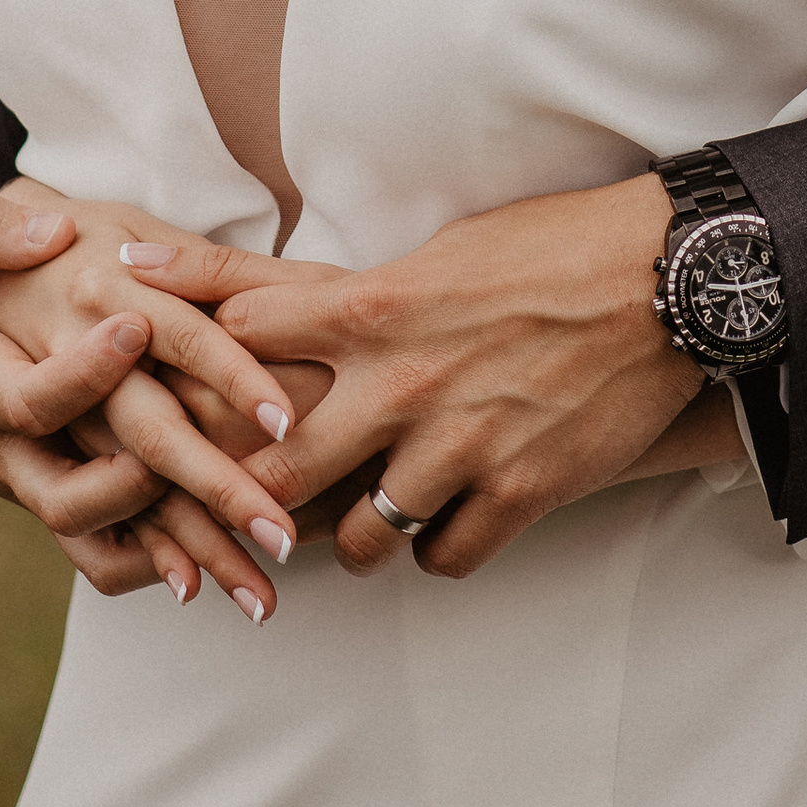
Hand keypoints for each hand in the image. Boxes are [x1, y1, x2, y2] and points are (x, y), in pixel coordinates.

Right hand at [0, 194, 302, 618]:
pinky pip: (102, 546)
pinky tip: (224, 570)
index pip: (32, 395)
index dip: (81, 371)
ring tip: (270, 559)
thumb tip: (51, 229)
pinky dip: (159, 559)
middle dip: (186, 493)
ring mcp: (36, 474)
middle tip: (268, 506)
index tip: (137, 326)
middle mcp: (10, 445)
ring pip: (107, 530)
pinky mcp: (56, 483)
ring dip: (193, 547)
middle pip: (91, 491)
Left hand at [124, 174, 693, 580]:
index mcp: (371, 311)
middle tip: (230, 508)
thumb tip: (306, 307)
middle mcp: (398, 388)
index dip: (184, 353)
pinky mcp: (516, 495)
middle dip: (242, 496)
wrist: (664, 280)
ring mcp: (457, 450)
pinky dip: (435, 549)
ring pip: (357, 541)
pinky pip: (442, 560)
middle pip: (271, 473)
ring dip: (349, 536)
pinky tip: (441, 525)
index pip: (237, 337)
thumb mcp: (442, 250)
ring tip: (356, 521)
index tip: (142, 362)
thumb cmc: (551, 246)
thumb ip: (364, 294)